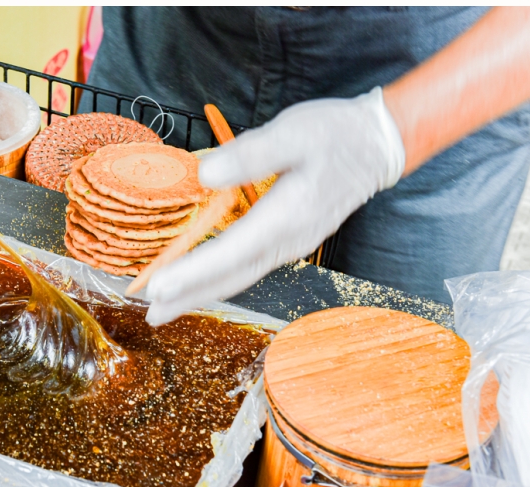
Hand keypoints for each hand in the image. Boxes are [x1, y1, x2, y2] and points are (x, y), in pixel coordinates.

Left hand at [144, 88, 404, 325]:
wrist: (379, 145)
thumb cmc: (336, 133)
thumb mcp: (293, 131)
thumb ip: (250, 154)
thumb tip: (205, 175)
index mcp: (285, 217)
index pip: (228, 252)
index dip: (192, 272)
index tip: (158, 286)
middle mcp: (286, 242)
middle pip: (229, 277)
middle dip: (188, 296)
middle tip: (150, 314)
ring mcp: (288, 247)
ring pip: (237, 278)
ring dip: (200, 294)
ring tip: (164, 309)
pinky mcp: (287, 243)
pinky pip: (245, 269)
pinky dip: (217, 281)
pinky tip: (198, 286)